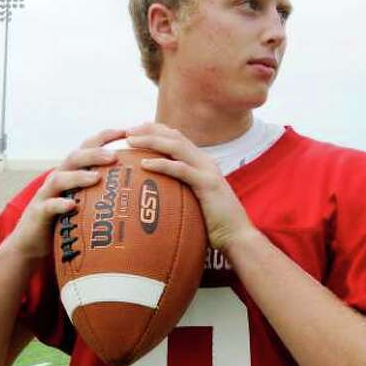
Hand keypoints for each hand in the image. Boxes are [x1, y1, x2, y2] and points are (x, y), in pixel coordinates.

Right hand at [6, 128, 125, 259]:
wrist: (33, 243)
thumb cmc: (66, 222)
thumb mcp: (87, 203)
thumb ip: (107, 192)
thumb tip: (142, 190)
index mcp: (72, 172)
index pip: (87, 147)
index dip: (105, 137)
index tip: (126, 132)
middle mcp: (58, 178)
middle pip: (74, 158)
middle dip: (94, 153)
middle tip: (114, 155)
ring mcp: (47, 194)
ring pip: (60, 178)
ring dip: (79, 176)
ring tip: (96, 177)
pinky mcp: (38, 213)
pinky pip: (49, 206)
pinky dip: (60, 204)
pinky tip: (72, 205)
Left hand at [124, 122, 256, 251]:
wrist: (238, 236)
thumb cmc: (215, 225)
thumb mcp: (194, 203)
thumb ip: (179, 194)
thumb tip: (156, 198)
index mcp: (202, 163)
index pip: (177, 138)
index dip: (156, 130)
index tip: (134, 131)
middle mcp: (205, 162)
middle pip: (174, 136)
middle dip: (149, 129)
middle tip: (127, 132)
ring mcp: (207, 170)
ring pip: (176, 146)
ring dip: (151, 140)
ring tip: (131, 141)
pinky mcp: (207, 183)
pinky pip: (180, 169)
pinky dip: (161, 164)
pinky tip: (144, 164)